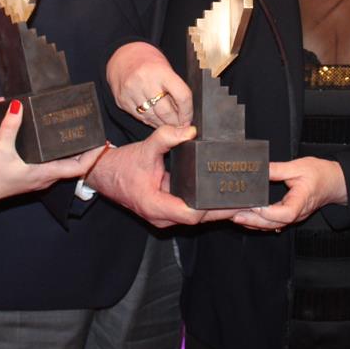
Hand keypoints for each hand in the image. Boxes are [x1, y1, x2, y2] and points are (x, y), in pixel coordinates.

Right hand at [0, 99, 98, 204]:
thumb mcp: (0, 148)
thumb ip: (9, 126)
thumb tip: (17, 105)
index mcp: (43, 173)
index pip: (78, 168)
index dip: (93, 156)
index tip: (102, 143)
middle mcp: (45, 178)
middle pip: (75, 167)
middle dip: (87, 153)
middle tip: (96, 136)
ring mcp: (39, 179)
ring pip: (65, 167)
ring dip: (75, 155)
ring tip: (82, 137)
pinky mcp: (31, 178)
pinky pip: (54, 167)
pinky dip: (63, 157)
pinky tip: (60, 146)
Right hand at [84, 125, 234, 227]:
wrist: (103, 173)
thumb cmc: (121, 166)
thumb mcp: (144, 149)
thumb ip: (166, 138)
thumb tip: (190, 130)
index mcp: (156, 206)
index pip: (192, 214)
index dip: (213, 208)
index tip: (231, 199)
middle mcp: (162, 216)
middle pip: (198, 218)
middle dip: (222, 210)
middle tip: (247, 201)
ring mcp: (164, 215)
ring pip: (196, 216)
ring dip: (216, 208)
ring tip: (240, 198)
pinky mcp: (167, 209)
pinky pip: (191, 210)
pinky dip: (206, 204)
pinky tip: (222, 195)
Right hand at [106, 41, 192, 127]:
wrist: (122, 56)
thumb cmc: (148, 61)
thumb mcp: (166, 67)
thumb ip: (175, 88)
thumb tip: (184, 112)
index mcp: (161, 71)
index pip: (182, 96)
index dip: (188, 111)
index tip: (189, 118)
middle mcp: (145, 81)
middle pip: (166, 111)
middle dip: (176, 122)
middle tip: (180, 124)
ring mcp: (132, 92)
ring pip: (153, 117)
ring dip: (163, 124)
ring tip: (169, 123)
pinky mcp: (122, 100)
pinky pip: (140, 117)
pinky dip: (150, 121)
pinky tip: (156, 120)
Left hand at [232, 157, 346, 231]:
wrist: (333, 182)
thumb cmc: (319, 174)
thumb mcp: (298, 166)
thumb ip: (278, 169)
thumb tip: (260, 168)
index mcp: (302, 200)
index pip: (287, 213)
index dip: (270, 212)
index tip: (256, 206)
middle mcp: (298, 213)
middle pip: (275, 223)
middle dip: (253, 221)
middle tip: (235, 215)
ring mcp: (294, 217)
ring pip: (272, 226)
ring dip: (253, 223)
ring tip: (235, 217)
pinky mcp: (289, 216)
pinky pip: (273, 223)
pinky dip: (258, 222)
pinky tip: (246, 219)